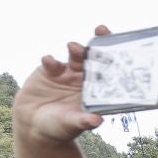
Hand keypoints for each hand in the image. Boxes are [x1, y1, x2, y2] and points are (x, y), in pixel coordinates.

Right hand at [12, 27, 108, 147]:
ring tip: (74, 47)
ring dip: (77, 50)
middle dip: (98, 44)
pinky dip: (50, 61)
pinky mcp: (49, 71)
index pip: (111, 72)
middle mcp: (86, 78)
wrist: (34, 125)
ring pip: (76, 56)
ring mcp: (68, 72)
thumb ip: (83, 121)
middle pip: (95, 57)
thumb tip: (97, 121)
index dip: (117, 59)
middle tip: (102, 31)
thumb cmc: (59, 127)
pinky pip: (51, 63)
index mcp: (98, 90)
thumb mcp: (71, 124)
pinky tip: (49, 61)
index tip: (123, 47)